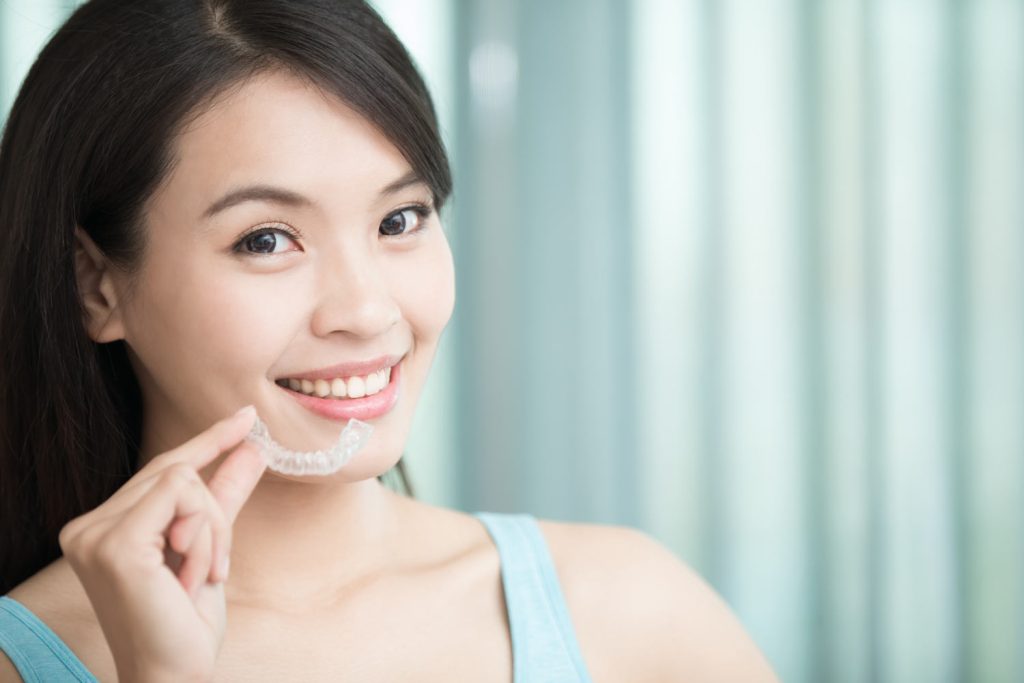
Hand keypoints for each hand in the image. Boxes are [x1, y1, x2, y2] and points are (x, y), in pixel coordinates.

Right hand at [59, 406, 265, 681]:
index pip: (161, 469)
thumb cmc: (184, 621)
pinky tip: (192, 577)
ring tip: (199, 578)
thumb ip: (224, 496)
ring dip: (212, 531)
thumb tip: (252, 447)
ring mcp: (94, 534)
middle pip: (177, 471)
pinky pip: (182, 497)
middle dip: (214, 514)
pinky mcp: (116, 544)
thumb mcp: (210, 546)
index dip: (206, 440)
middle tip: (217, 567)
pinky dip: (205, 537)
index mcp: (100, 526)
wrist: (174, 674)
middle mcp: (86, 526)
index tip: (244, 417)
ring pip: (184, 480)